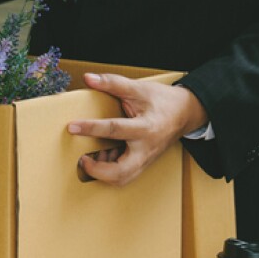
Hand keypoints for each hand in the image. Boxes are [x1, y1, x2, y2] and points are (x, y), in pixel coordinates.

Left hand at [68, 73, 207, 186]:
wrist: (186, 113)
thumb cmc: (163, 101)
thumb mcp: (139, 88)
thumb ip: (113, 83)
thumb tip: (88, 78)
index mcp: (146, 128)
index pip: (114, 130)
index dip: (90, 128)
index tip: (72, 126)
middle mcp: (146, 149)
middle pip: (120, 173)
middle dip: (97, 170)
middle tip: (82, 159)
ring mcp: (145, 159)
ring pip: (122, 179)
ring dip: (102, 172)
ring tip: (90, 157)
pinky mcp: (143, 163)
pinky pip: (124, 174)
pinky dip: (109, 169)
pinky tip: (101, 156)